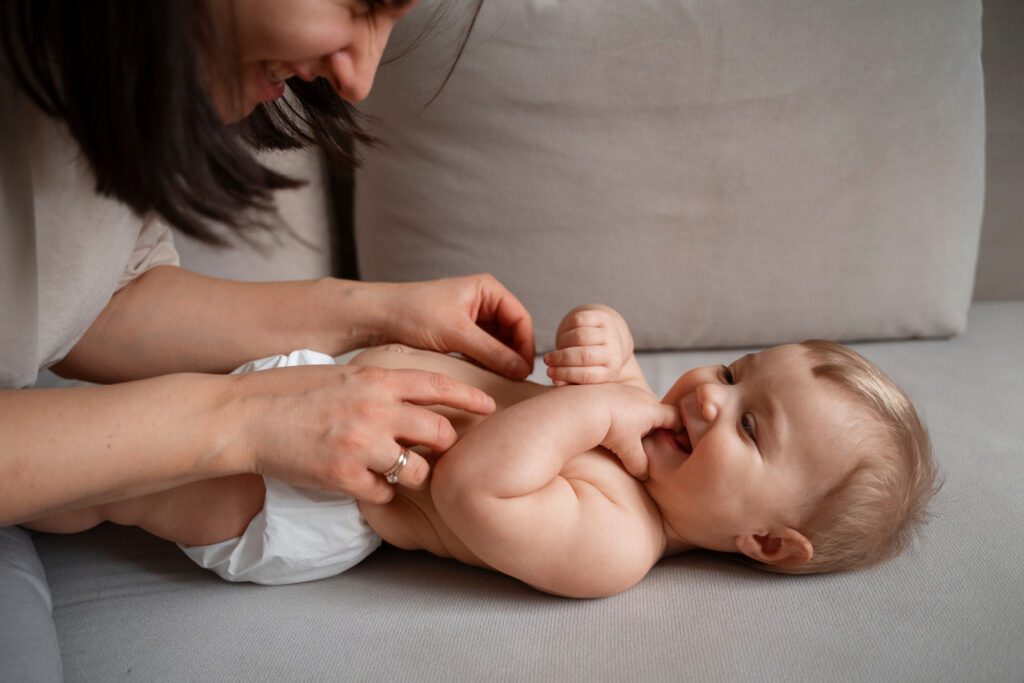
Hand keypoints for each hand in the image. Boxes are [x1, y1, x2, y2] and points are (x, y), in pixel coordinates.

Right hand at [231, 364, 495, 502]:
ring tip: (396, 471)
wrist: (244, 416)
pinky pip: (384, 494)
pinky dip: (379, 493)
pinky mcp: (344, 476)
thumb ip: (377, 384)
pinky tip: (364, 484)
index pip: (438, 385)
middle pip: (439, 432)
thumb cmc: (288, 391)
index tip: (491, 406)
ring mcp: (361, 445)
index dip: (470, 397)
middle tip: (438, 451)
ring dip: (413, 474)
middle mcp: (375, 410)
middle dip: (444, 445)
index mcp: (375, 379)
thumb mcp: (341, 374)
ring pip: (418, 471)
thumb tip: (409, 396)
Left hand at [374, 274, 534, 379]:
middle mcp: (484, 300)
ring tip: (502, 382)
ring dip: (501, 360)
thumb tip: (521, 370)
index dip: (526, 346)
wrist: (378, 317)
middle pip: (513, 331)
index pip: (521, 319)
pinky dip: (487, 362)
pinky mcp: (460, 332)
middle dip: (514, 355)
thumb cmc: (413, 314)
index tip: (524, 372)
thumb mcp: (457, 334)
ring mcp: (473, 317)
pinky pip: (483, 349)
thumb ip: (492, 352)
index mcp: (488, 289)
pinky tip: (485, 377)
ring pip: (499, 342)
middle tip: (515, 381)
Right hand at [544, 305, 632, 385]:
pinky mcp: (603, 318)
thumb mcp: (584, 375)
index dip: (565, 374)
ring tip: (558, 346)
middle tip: (547, 360)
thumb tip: (555, 380)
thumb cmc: (591, 363)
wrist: (609, 339)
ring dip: (563, 342)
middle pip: (584, 356)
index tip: (549, 372)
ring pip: (581, 336)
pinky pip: (581, 320)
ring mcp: (610, 334)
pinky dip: (568, 327)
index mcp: (610, 372)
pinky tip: (565, 333)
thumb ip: (569, 381)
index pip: (586, 375)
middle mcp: (614, 353)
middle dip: (562, 358)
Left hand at [597, 385, 681, 479]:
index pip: (675, 417)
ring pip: (640, 406)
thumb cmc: (610, 427)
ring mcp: (626, 390)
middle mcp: (642, 396)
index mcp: (653, 409)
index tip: (676, 442)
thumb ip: (640, 464)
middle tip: (652, 443)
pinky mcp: (611, 389)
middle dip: (657, 427)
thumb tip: (644, 475)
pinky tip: (613, 425)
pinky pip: (624, 402)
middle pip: (658, 412)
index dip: (679, 430)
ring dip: (638, 420)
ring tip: (629, 435)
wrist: (583, 408)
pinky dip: (623, 413)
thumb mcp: (628, 450)